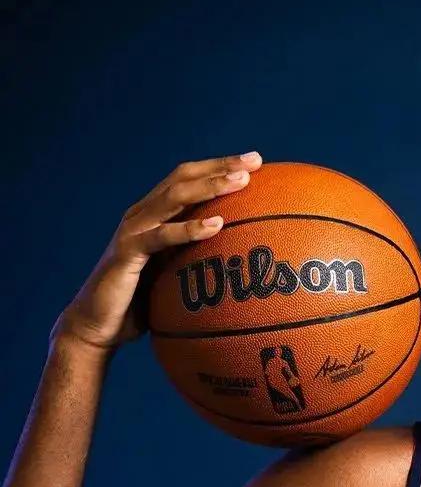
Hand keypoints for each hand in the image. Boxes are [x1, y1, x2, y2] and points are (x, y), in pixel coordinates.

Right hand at [50, 151, 263, 352]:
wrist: (97, 326)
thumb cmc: (140, 307)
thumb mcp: (176, 279)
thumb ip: (199, 264)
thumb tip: (241, 270)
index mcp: (154, 216)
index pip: (188, 180)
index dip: (219, 167)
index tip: (256, 162)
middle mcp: (142, 215)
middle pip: (184, 178)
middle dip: (220, 167)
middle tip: (255, 160)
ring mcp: (133, 230)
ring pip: (174, 198)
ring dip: (209, 187)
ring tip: (240, 182)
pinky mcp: (127, 252)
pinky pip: (161, 237)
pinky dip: (189, 228)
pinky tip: (216, 225)